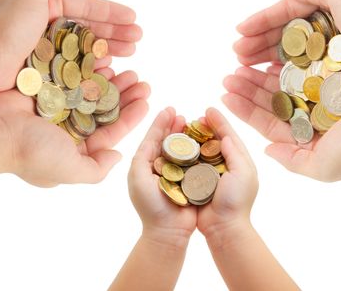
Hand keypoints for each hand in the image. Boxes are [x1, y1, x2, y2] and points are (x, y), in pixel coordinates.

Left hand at [0, 0, 141, 93]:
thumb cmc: (4, 25)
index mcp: (48, 5)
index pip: (87, 6)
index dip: (112, 12)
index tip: (134, 18)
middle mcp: (50, 26)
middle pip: (91, 28)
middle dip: (117, 32)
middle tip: (138, 39)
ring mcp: (49, 50)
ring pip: (88, 48)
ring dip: (111, 49)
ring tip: (131, 53)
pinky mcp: (47, 70)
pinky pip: (77, 67)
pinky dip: (95, 66)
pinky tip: (110, 68)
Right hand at [0, 68, 148, 185]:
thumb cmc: (31, 153)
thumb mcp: (70, 170)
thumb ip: (97, 169)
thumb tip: (117, 156)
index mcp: (76, 147)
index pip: (111, 130)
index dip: (131, 115)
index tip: (147, 100)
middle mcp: (68, 128)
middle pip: (104, 109)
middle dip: (125, 95)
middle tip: (142, 80)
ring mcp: (56, 107)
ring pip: (91, 91)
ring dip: (110, 81)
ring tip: (128, 68)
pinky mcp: (45, 89)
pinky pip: (73, 77)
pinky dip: (88, 69)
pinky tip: (104, 59)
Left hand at [128, 108, 196, 246]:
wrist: (169, 231)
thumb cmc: (150, 206)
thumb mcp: (138, 177)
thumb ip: (142, 156)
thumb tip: (150, 139)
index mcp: (144, 165)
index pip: (152, 138)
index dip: (160, 123)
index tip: (169, 109)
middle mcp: (158, 167)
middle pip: (167, 141)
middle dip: (174, 126)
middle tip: (182, 114)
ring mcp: (174, 174)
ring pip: (180, 149)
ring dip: (186, 135)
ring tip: (192, 123)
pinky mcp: (187, 181)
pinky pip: (192, 161)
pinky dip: (196, 149)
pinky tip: (202, 140)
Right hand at [196, 108, 258, 237]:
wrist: (223, 228)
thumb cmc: (236, 202)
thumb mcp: (243, 174)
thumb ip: (236, 154)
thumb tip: (226, 136)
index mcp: (240, 161)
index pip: (229, 135)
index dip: (219, 121)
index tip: (209, 109)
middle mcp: (227, 165)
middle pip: (215, 140)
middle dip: (205, 127)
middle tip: (194, 117)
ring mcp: (212, 174)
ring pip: (202, 150)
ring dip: (194, 138)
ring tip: (184, 127)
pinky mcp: (199, 182)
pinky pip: (192, 163)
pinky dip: (186, 153)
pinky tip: (178, 146)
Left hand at [223, 65, 340, 180]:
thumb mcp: (320, 166)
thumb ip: (291, 160)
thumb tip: (266, 151)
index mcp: (304, 137)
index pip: (266, 121)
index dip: (244, 109)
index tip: (224, 96)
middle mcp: (309, 117)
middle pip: (270, 101)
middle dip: (248, 88)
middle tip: (227, 76)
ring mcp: (320, 97)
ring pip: (282, 84)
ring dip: (260, 75)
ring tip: (239, 64)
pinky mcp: (332, 80)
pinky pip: (302, 69)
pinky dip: (285, 64)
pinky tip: (267, 56)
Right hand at [234, 0, 340, 87]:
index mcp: (321, 9)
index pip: (283, 14)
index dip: (259, 22)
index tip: (239, 31)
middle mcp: (320, 32)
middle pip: (280, 38)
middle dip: (255, 44)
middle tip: (236, 53)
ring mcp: (324, 55)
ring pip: (286, 58)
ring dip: (262, 61)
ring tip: (242, 67)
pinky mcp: (329, 75)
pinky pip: (299, 75)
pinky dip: (280, 76)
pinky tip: (264, 78)